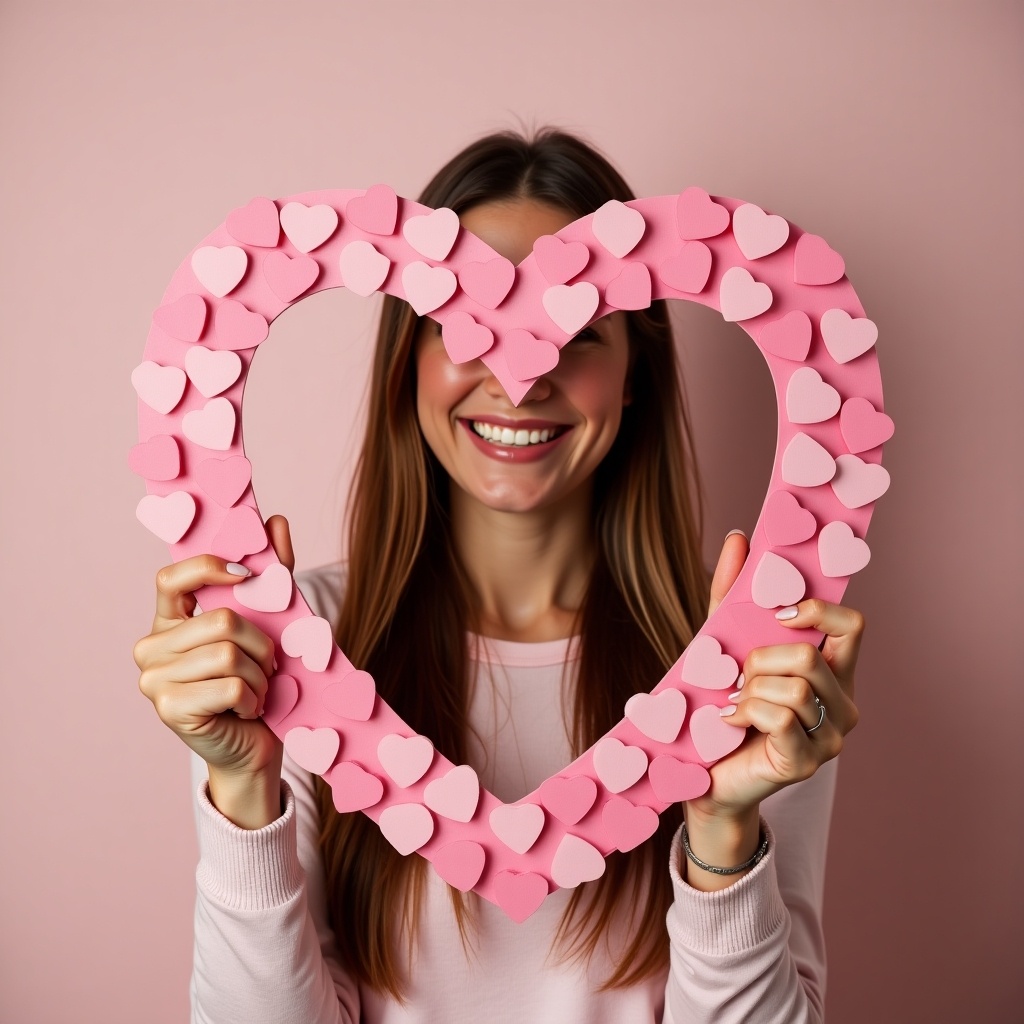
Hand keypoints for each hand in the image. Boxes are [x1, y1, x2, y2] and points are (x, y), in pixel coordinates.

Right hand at [134, 516, 294, 825]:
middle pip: (221, 621)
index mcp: (169, 621)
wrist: (254, 745)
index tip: (246, 576)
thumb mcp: (270, 624)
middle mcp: (151, 648)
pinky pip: (232, 686)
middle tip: (267, 665)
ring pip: (228, 654)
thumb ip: (272, 574)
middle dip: (260, 644)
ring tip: (256, 689)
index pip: (170, 579)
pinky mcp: (171, 710)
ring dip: (259, 674)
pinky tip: (247, 710)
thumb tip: (274, 521)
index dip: (208, 570)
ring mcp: (154, 681)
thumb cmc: (258, 681)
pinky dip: (254, 698)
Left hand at [696, 530, 862, 817]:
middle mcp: (844, 705)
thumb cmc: (722, 705)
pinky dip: (744, 711)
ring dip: (750, 689)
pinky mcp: (805, 763)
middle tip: (740, 678)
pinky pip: (778, 718)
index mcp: (834, 672)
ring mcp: (830, 739)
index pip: (854, 626)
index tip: (780, 615)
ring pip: (794, 688)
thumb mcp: (725, 643)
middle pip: (811, 656)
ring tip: (734, 703)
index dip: (819, 611)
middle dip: (762, 660)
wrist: (705, 773)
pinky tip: (729, 720)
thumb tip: (739, 537)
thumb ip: (732, 594)